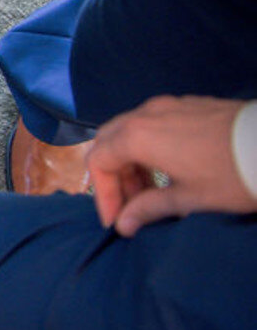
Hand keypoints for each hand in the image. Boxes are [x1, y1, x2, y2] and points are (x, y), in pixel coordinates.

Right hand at [88, 96, 256, 237]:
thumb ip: (150, 208)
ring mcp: (166, 105)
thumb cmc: (231, 176)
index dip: (103, 195)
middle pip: (108, 140)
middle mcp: (145, 114)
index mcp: (138, 137)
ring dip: (130, 160)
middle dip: (113, 175)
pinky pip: (152, 122)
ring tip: (152, 189)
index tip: (116, 220)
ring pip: (129, 129)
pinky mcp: (187, 104)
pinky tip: (170, 166)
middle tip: (131, 204)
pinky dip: (148, 145)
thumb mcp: (191, 199)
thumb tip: (123, 225)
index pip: (99, 162)